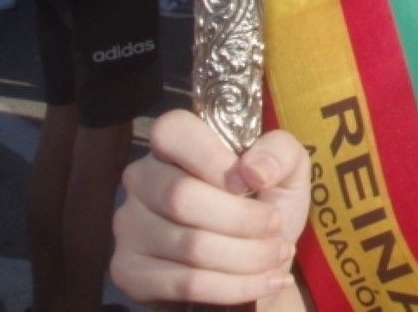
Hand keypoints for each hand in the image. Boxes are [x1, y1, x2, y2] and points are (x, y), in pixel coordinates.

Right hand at [110, 110, 308, 306]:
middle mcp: (142, 180)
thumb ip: (280, 152)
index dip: (214, 160)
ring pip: (189, 245)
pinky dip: (235, 286)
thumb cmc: (266, 206)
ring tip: (278, 256)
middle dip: (244, 219)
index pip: (173, 132)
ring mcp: (129, 226)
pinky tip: (266, 282)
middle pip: (182, 197)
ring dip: (247, 257)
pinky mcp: (130, 271)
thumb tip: (253, 170)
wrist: (259, 263)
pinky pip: (184, 283)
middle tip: (276, 228)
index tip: (251, 184)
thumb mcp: (287, 170)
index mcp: (174, 145)